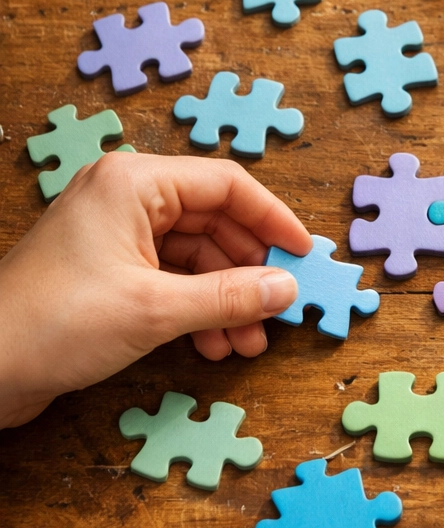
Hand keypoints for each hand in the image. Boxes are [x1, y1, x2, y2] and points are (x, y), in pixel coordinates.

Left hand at [0, 152, 310, 427]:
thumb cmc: (55, 324)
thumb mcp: (156, 309)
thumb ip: (230, 296)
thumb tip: (287, 289)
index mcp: (135, 183)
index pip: (227, 186)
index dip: (273, 220)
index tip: (304, 255)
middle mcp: (128, 199)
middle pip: (215, 222)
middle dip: (249, 272)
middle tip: (279, 309)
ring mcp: (117, 234)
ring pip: (197, 256)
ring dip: (226, 299)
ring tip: (249, 342)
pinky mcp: (109, 270)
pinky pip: (173, 278)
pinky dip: (198, 309)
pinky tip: (214, 344)